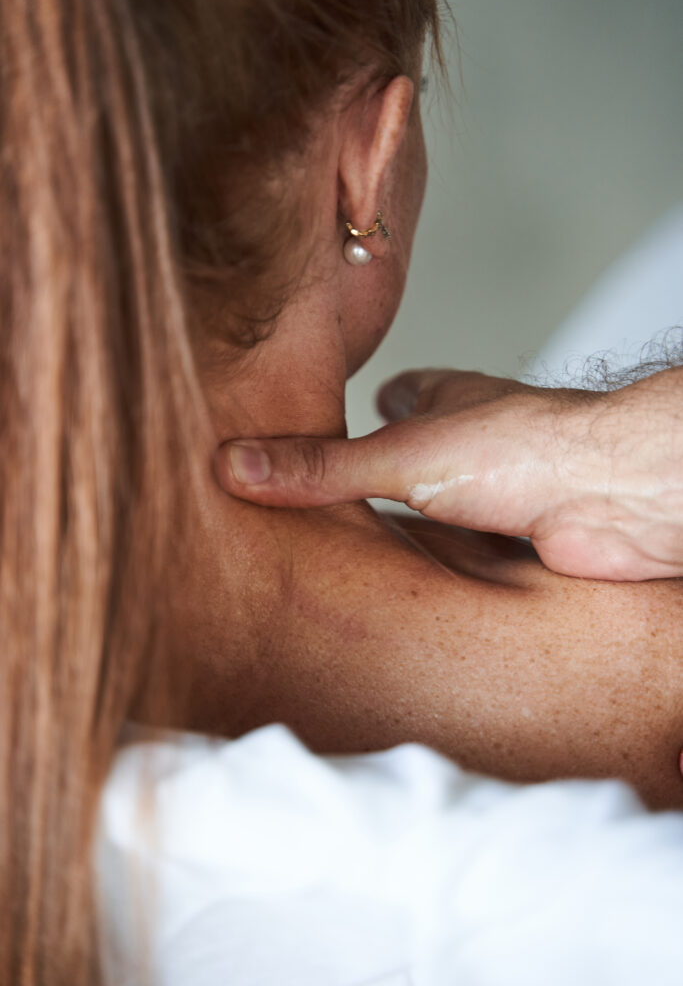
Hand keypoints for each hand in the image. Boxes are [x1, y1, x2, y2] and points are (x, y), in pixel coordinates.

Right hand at [214, 367, 682, 580]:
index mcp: (444, 405)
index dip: (359, 408)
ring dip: (403, 534)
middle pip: (411, 460)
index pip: (394, 395)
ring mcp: (494, 496)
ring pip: (437, 514)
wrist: (614, 499)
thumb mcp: (399, 456)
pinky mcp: (511, 547)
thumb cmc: (529, 450)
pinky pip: (460, 562)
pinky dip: (432, 575)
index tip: (321, 426)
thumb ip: (320, 467)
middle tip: (318, 505)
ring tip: (342, 560)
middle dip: (372, 481)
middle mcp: (471, 447)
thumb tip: (235, 464)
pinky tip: (403, 596)